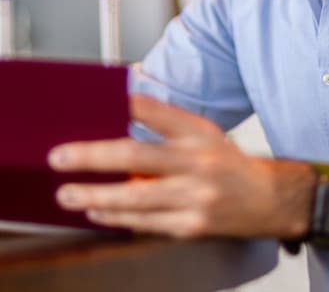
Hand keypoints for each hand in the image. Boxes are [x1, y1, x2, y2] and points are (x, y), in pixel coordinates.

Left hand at [48, 95, 315, 238]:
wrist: (270, 201)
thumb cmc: (228, 164)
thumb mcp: (203, 132)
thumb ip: (164, 122)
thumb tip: (119, 106)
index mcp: (198, 134)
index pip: (155, 112)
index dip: (123, 106)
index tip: (89, 101)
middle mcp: (197, 164)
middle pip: (135, 157)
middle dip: (91, 157)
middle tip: (59, 158)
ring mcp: (194, 198)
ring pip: (135, 198)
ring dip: (95, 196)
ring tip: (67, 194)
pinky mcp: (191, 226)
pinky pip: (145, 223)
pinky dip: (116, 218)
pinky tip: (96, 212)